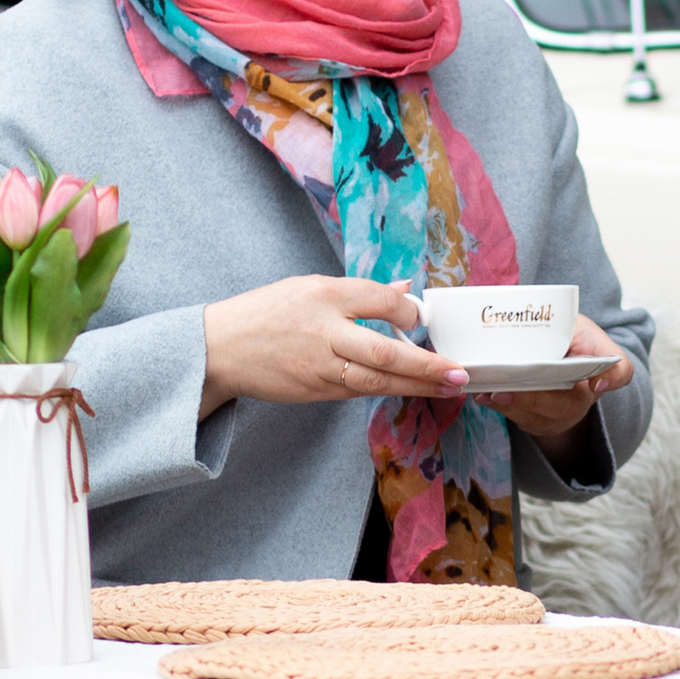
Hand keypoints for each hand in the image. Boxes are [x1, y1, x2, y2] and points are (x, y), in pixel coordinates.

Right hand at [201, 274, 459, 414]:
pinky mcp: (317, 391)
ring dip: (418, 385)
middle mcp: (324, 331)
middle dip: (427, 364)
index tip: (425, 317)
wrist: (220, 350)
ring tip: (451, 386)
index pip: (378, 299)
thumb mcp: (309, 287)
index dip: (409, 310)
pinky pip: (360, 391)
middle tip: (460, 372)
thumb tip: (405, 290)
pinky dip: (389, 389)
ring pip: (377, 380)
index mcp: (323, 295)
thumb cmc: (266, 313)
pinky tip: (414, 389)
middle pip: (384, 351)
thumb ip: (360, 292)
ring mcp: (320, 366)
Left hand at [489, 314, 631, 441]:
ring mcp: (563, 414)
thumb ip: (585, 338)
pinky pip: (521, 420)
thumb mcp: (578, 326)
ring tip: (486, 392)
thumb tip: (595, 377)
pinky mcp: (540, 422)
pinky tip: (484, 396)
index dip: (612, 377)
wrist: (554, 354)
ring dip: (509, 406)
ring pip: (539, 418)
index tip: (596, 382)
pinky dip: (501, 408)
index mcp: (601, 365)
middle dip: (532, 400)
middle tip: (503, 390)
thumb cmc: (566, 335)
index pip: (621, 371)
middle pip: (567, 405)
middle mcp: (586, 396)